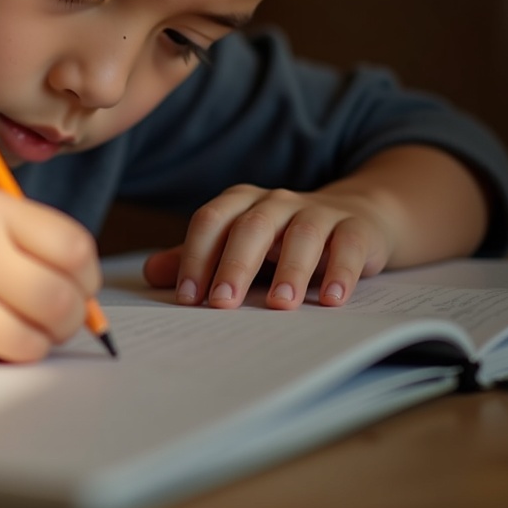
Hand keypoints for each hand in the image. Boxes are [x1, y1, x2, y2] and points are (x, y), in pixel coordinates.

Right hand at [0, 188, 101, 364]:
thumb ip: (28, 242)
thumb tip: (91, 293)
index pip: (75, 248)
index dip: (86, 277)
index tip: (78, 287)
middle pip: (64, 300)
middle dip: (68, 318)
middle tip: (50, 318)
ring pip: (37, 340)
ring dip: (31, 341)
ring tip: (3, 325)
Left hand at [141, 184, 394, 309]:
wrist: (356, 218)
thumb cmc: (283, 240)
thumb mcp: (239, 245)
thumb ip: (199, 258)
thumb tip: (151, 274)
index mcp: (241, 203)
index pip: (211, 221)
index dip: (195, 256)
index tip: (187, 296)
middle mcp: (276, 202)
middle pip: (251, 226)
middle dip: (234, 265)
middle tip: (222, 304)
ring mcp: (318, 211)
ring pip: (302, 233)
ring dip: (291, 268)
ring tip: (281, 305)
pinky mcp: (355, 228)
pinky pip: (348, 244)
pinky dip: (340, 270)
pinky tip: (332, 299)